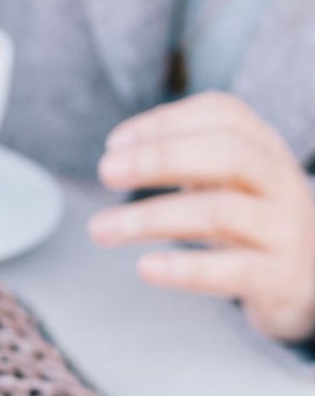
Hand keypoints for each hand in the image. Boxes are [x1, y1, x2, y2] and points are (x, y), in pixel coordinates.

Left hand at [88, 91, 314, 343]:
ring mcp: (284, 230)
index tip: (113, 144)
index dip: (166, 123)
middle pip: (226, 153)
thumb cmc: (253, 225)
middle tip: (105, 172)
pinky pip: (233, 271)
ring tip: (101, 228)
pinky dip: (185, 269)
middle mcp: (280, 181)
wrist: (308, 281)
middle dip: (160, 158)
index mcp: (265, 148)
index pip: (222, 114)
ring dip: (152, 218)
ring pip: (221, 212)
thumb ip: (186, 162)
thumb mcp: (228, 183)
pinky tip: (145, 268)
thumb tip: (120, 152)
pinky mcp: (279, 279)